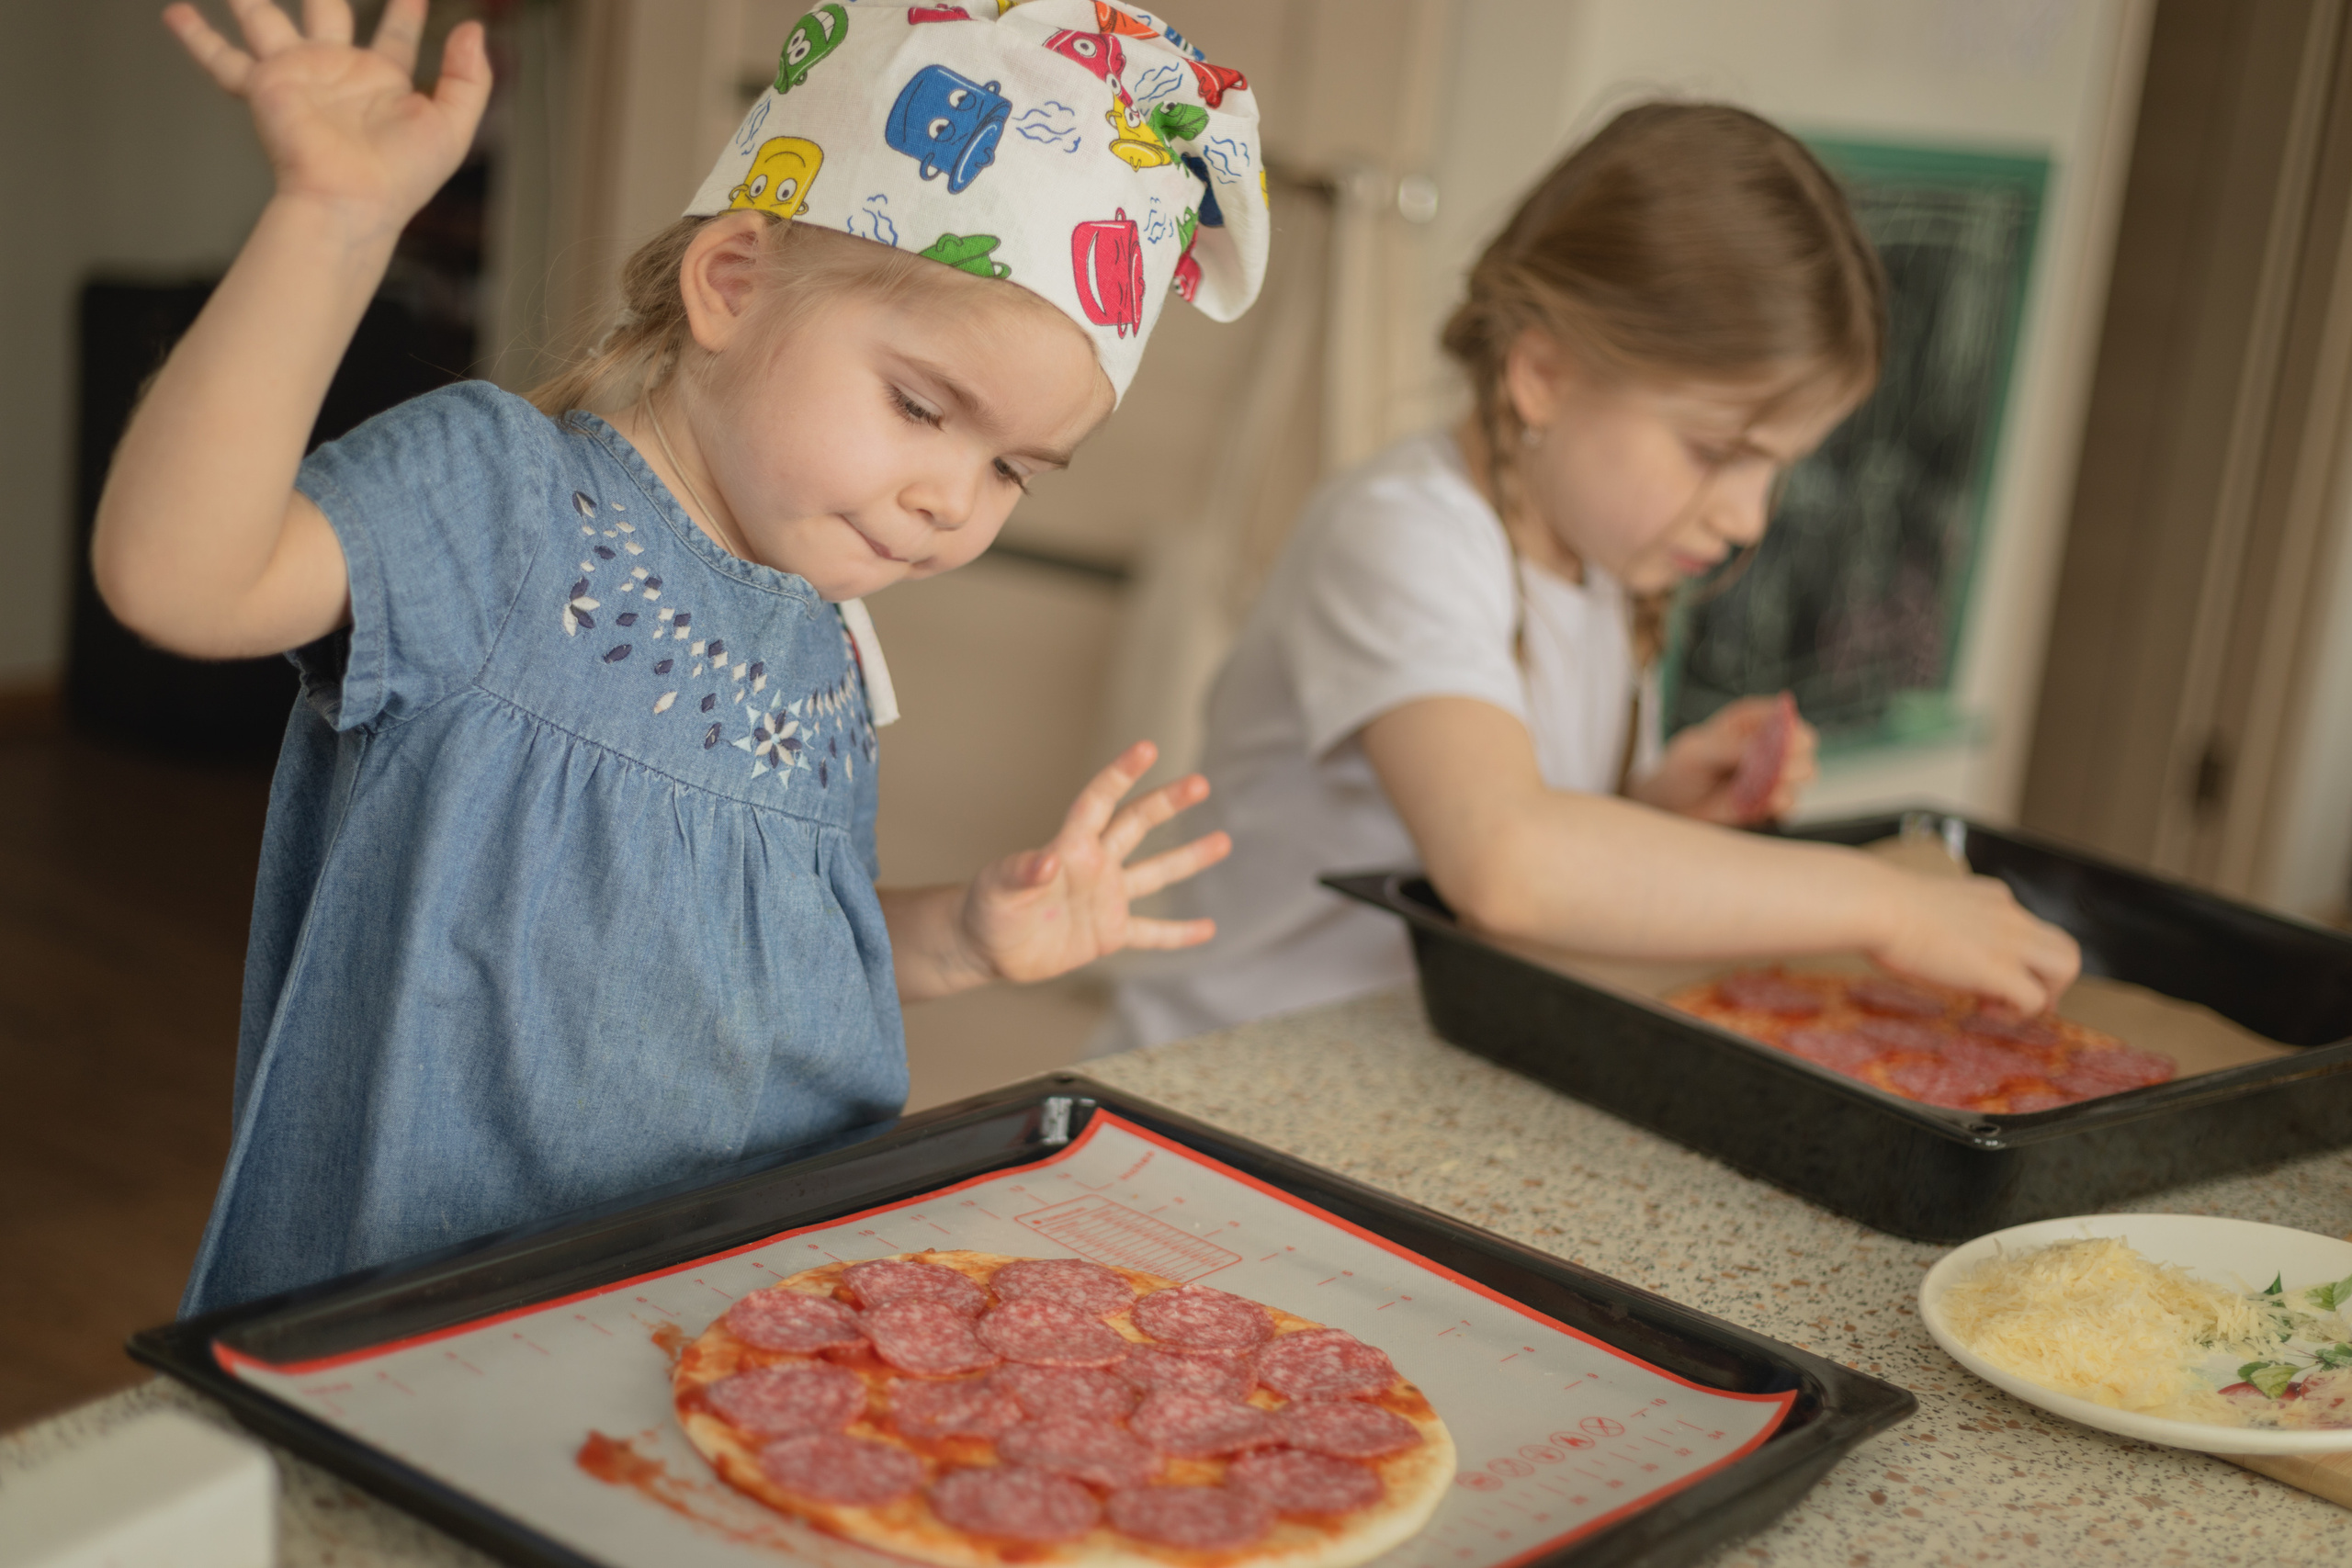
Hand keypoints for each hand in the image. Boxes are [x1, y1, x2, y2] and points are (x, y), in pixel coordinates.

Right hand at [164, 0, 489, 228]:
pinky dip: (196, 36)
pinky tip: (175, 12)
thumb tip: (474, 29)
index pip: (396, 34)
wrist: (352, 200)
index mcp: (383, 81)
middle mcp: (337, 71)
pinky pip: (221, 58)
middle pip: (326, 9)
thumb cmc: (402, 176)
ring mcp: (297, 75)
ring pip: (265, 18)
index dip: (406, 12)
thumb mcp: (453, 124)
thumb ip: (470, 77)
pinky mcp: (264, 87)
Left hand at [955, 742, 1230, 984]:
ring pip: (1155, 873)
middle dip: (1168, 803)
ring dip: (1188, 859)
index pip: (1099, 802)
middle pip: (1137, 825)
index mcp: (1070, 848)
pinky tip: (1208, 930)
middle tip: (1200, 783)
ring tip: (1223, 842)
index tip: (1147, 748)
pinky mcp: (1109, 933)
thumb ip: (1020, 872)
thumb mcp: (996, 889)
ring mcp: (1106, 898)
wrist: (987, 947)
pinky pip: (1151, 932)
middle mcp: (1095, 866)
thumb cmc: (986, 909)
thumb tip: (1046, 861)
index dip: (1120, 774)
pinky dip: (1178, 934)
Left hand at [1630, 693, 1815, 823]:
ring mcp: (1773, 772)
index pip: (1785, 716)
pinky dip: (1783, 807)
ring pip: (1804, 774)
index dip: (1789, 731)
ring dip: (1788, 785)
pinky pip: (1792, 804)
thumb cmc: (1681, 768)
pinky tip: (1766, 806)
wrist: (1670, 806)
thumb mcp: (1698, 751)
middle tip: (1777, 773)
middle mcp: (1768, 742)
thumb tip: (1763, 750)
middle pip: (1804, 745)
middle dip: (1794, 760)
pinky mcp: (1771, 800)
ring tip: (1765, 793)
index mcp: (1750, 719)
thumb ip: (1731, 748)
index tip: (1779, 747)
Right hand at [1868, 868, 2081, 1014]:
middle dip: (2049, 979)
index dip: (2018, 956)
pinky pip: (2035, 999)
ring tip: (2009, 1006)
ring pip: (2067, 967)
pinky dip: (2017, 1013)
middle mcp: (2010, 916)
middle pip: (2063, 946)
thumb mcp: (1922, 906)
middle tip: (2020, 998)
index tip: (1991, 973)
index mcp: (1991, 897)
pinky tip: (1986, 1010)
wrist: (1877, 907)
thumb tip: (1926, 940)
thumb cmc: (1880, 907)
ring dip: (2046, 993)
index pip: (2028, 926)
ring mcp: (2010, 942)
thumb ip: (1942, 920)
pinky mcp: (2000, 970)